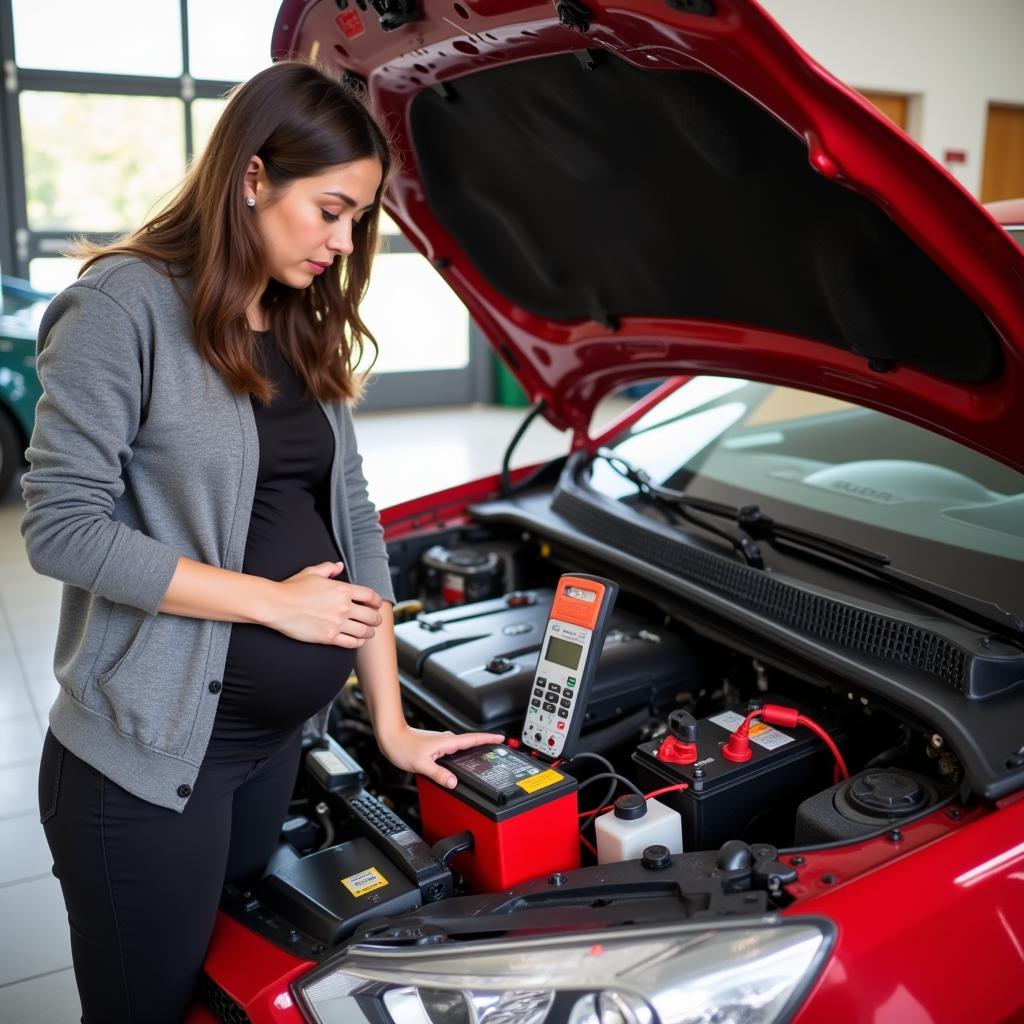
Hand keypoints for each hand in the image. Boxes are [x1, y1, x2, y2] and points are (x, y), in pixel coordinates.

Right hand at [268, 561, 382, 646]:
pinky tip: (358, 640)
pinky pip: (351, 643)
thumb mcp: (312, 572)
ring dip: (370, 632)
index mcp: (342, 589)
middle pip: (371, 616)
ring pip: (364, 631)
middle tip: (376, 620)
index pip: (370, 596)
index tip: (376, 604)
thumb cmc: (292, 588)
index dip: (377, 601)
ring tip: (369, 631)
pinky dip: (358, 642)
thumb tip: (339, 566)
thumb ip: (329, 568)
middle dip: (376, 618)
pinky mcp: (328, 637)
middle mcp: (343, 607)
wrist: (277, 605)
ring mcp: (337, 623)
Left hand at [378, 723, 504, 788]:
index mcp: (447, 742)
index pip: (473, 739)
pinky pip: (452, 752)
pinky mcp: (435, 747)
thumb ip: (439, 774)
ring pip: (461, 749)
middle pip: (470, 743)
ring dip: (471, 752)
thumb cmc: (403, 746)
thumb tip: (454, 782)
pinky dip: (459, 757)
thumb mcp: (422, 764)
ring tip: (480, 760)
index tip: (501, 739)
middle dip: (484, 747)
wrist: (391, 738)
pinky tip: (457, 765)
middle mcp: (446, 740)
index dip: (488, 739)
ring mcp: (441, 743)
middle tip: (496, 751)